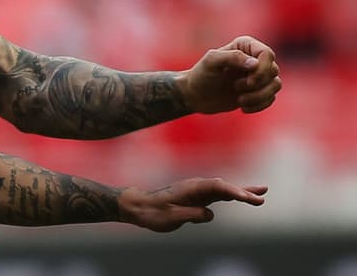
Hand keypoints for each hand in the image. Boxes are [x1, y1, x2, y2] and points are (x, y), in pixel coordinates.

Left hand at [122, 178, 266, 231]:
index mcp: (191, 188)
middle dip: (244, 192)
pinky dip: (232, 196)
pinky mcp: (196, 198)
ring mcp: (197, 192)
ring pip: (223, 191)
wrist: (139, 206)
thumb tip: (210, 214)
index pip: (218, 188)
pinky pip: (217, 196)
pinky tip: (241, 197)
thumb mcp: (172, 216)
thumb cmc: (153, 212)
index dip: (235, 192)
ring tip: (261, 194)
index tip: (249, 199)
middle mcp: (196, 187)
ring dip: (241, 192)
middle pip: (224, 187)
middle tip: (263, 196)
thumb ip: (192, 215)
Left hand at [179, 36, 280, 114]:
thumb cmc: (202, 75)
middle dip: (257, 84)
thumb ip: (232, 57)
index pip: (267, 54)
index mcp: (245, 45)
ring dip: (259, 96)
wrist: (196, 95)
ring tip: (240, 100)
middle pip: (273, 70)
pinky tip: (243, 108)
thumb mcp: (211, 62)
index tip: (248, 81)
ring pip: (276, 85)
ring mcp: (259, 74)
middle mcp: (255, 58)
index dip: (262, 70)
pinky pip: (271, 98)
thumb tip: (255, 64)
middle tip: (235, 87)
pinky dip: (259, 105)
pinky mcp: (259, 90)